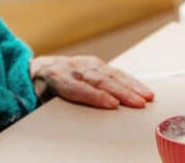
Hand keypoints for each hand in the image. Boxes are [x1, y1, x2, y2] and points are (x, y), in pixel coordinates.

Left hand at [29, 54, 154, 109]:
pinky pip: (114, 71)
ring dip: (130, 86)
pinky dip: (130, 81)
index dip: (96, 96)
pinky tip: (142, 89)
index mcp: (56, 77)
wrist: (38, 68)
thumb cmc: (41, 90)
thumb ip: (53, 106)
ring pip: (110, 74)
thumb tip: (63, 121)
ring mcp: (84, 63)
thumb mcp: (40, 99)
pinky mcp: (94, 62)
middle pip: (99, 80)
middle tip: (137, 104)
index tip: (112, 105)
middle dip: (120, 92)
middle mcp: (72, 67)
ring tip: (146, 97)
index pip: (78, 87)